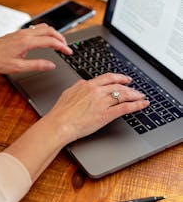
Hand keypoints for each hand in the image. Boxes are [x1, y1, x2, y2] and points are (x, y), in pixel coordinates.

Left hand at [0, 24, 71, 72]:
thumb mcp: (18, 67)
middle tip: (66, 47)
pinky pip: (36, 28)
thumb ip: (36, 65)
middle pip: (49, 30)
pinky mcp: (18, 33)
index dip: (62, 47)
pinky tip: (45, 39)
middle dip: (60, 38)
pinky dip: (45, 32)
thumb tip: (51, 65)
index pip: (51, 41)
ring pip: (43, 27)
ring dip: (53, 33)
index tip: (68, 52)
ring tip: (58, 42)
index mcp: (27, 42)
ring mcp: (22, 32)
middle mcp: (25, 34)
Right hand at [6, 72, 148, 180]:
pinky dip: (136, 105)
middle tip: (135, 86)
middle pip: (117, 85)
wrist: (59, 124)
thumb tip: (83, 84)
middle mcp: (96, 91)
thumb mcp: (68, 93)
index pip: (106, 78)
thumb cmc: (60, 112)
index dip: (117, 77)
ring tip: (141, 96)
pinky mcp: (106, 114)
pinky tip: (142, 104)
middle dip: (128, 85)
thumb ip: (78, 87)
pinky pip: (125, 107)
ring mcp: (102, 102)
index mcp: (87, 85)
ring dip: (135, 94)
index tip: (122, 78)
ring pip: (123, 94)